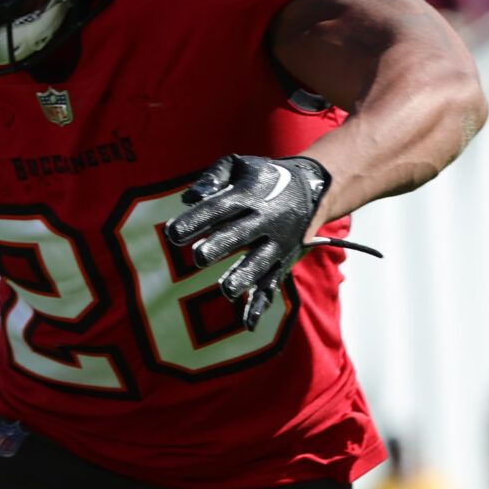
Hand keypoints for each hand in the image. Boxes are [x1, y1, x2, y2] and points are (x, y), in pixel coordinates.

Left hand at [166, 154, 380, 330]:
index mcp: (249, 195)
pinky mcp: (282, 262)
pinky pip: (271, 285)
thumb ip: (212, 178)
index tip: (173, 232)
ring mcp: (276, 243)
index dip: (196, 220)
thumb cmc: (264, 177)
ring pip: (259, 263)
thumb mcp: (239, 165)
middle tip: (199, 257)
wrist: (315, 188)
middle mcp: (265, 220)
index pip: (219, 208)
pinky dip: (261, 304)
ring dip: (244, 277)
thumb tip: (187, 198)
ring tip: (227, 289)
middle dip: (221, 246)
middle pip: (240, 235)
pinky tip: (248, 323)